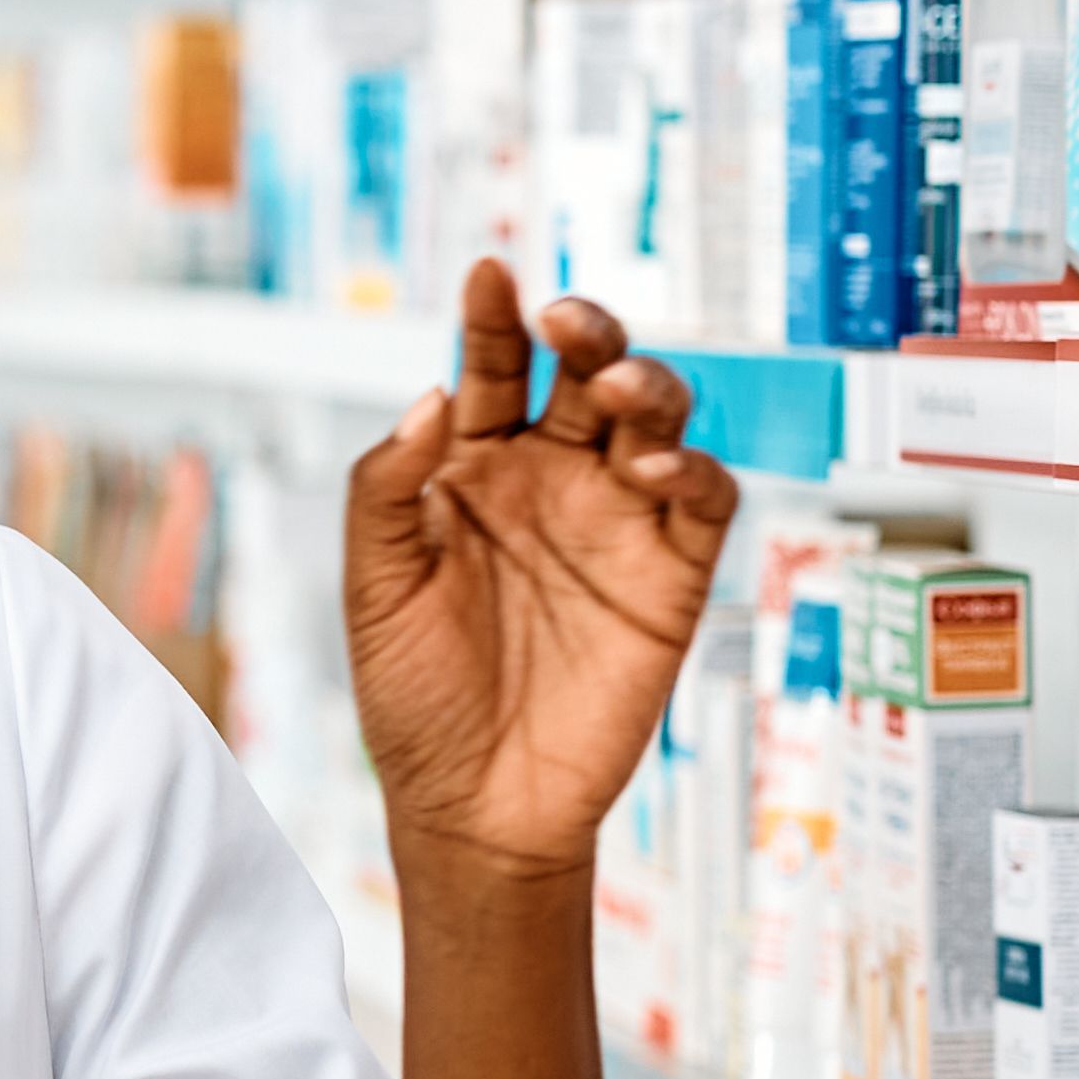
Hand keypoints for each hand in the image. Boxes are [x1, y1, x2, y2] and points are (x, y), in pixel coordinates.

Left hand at [339, 260, 734, 887]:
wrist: (472, 803)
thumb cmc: (414, 696)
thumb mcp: (373, 587)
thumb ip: (387, 489)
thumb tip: (428, 396)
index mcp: (472, 469)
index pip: (489, 371)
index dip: (491, 319)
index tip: (488, 274)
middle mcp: (549, 480)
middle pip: (583, 374)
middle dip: (586, 331)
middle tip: (566, 317)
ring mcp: (614, 521)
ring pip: (654, 418)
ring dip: (646, 385)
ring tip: (616, 385)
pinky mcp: (671, 573)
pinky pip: (704, 500)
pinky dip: (696, 469)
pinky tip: (658, 467)